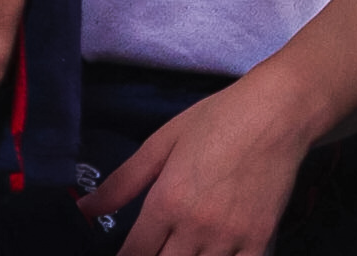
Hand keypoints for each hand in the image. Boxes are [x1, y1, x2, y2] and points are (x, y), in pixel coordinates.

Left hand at [80, 74, 310, 254]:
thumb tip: (83, 210)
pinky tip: (211, 255)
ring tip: (180, 248)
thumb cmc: (214, 121)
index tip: (125, 255)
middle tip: (154, 247)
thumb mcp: (162, 142)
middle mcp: (195, 226)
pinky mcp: (261, 243)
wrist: (273, 115)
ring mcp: (230, 239)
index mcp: (167, 200)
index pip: (136, 253)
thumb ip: (123, 181)